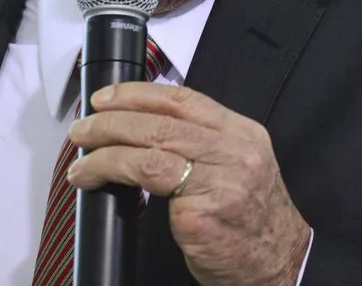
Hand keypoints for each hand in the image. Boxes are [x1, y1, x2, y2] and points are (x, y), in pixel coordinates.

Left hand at [67, 82, 309, 285]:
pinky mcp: (202, 217)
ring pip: (149, 153)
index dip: (136, 94)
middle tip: (82, 130)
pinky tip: (96, 183)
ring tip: (81, 160)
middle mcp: (235, 154)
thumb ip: (199, 140)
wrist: (280, 267)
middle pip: (160, 124)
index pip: (181, 99)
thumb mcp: (236, 165)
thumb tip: (138, 121)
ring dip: (104, 154)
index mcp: (242, 133)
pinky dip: (113, 179)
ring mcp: (220, 185)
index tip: (105, 98)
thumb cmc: (249, 218)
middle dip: (110, 123)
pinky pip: (150, 191)